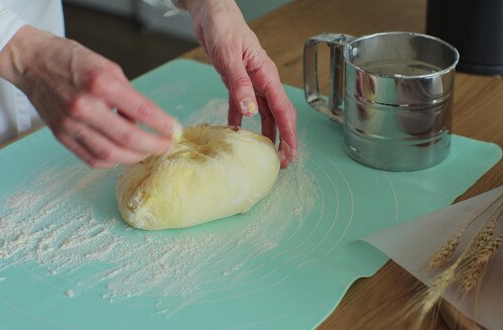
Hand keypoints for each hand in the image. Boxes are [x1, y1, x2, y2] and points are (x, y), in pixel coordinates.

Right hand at [0, 26, 178, 167]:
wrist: (32, 61)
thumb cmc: (72, 60)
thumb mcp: (109, 68)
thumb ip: (128, 96)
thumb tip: (146, 121)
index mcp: (100, 83)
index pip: (142, 110)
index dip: (163, 124)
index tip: (176, 131)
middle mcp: (85, 106)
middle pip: (128, 139)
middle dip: (154, 146)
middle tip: (167, 146)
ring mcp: (71, 123)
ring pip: (110, 155)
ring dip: (134, 157)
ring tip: (147, 152)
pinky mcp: (61, 135)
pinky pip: (91, 158)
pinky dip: (112, 161)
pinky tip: (123, 155)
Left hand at [182, 0, 296, 167]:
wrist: (212, 12)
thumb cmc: (224, 28)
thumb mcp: (229, 56)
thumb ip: (240, 84)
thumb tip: (250, 112)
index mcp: (266, 74)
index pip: (282, 109)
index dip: (288, 134)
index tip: (290, 153)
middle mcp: (263, 81)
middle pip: (278, 115)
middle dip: (283, 139)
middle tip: (283, 162)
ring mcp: (251, 82)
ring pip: (264, 114)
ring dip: (266, 134)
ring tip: (265, 154)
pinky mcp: (237, 82)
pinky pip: (242, 107)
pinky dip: (241, 122)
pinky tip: (237, 135)